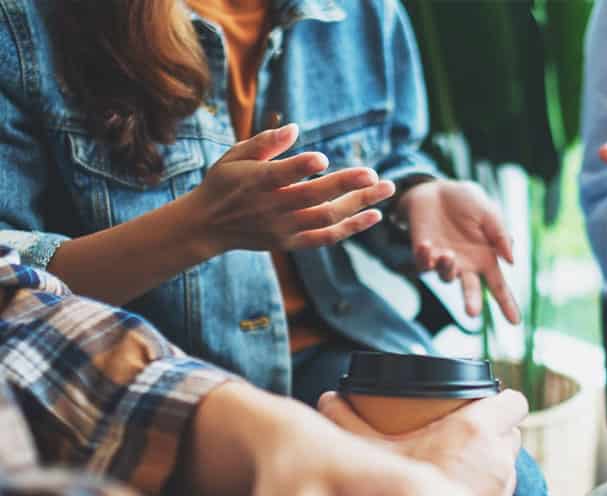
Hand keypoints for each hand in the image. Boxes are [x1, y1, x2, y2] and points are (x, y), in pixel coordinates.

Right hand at [186, 124, 396, 253]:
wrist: (207, 225)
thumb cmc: (224, 183)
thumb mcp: (235, 156)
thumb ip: (264, 143)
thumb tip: (295, 129)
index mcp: (255, 182)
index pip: (280, 175)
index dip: (301, 168)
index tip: (323, 158)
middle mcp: (271, 207)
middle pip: (313, 197)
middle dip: (346, 185)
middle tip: (374, 174)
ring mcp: (283, 228)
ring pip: (326, 218)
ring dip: (359, 205)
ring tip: (386, 190)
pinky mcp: (290, 242)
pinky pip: (325, 237)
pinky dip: (350, 228)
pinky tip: (373, 215)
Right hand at [318, 390, 526, 495]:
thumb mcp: (359, 447)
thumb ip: (344, 417)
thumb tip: (328, 398)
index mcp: (475, 434)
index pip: (513, 403)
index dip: (500, 401)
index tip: (483, 403)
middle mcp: (499, 466)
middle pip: (511, 438)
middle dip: (493, 436)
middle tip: (462, 439)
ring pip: (507, 474)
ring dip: (489, 471)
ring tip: (458, 471)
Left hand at [398, 179, 519, 323]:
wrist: (436, 189)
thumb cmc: (466, 201)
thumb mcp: (489, 212)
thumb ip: (500, 235)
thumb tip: (511, 261)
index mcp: (485, 258)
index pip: (499, 286)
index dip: (507, 304)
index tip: (515, 322)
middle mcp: (466, 265)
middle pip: (471, 291)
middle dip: (472, 302)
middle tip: (472, 313)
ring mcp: (444, 262)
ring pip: (446, 277)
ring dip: (447, 269)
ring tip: (448, 255)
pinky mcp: (424, 255)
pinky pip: (423, 264)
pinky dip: (424, 257)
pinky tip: (426, 244)